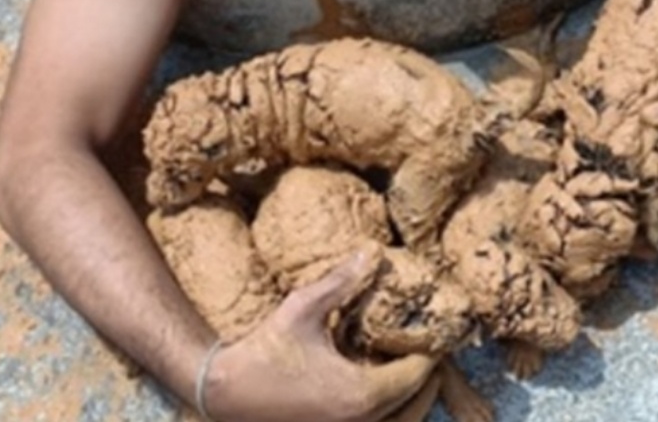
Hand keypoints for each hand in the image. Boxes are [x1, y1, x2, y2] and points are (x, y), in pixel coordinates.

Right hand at [202, 253, 436, 421]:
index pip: (415, 375)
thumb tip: (371, 252)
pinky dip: (388, 413)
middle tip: (432, 353)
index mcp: (358, 394)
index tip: (437, 334)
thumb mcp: (301, 308)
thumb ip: (340, 282)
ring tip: (414, 373)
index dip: (430, 353)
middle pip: (415, 405)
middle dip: (427, 379)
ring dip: (411, 401)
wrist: (221, 390)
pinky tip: (380, 389)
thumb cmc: (261, 350)